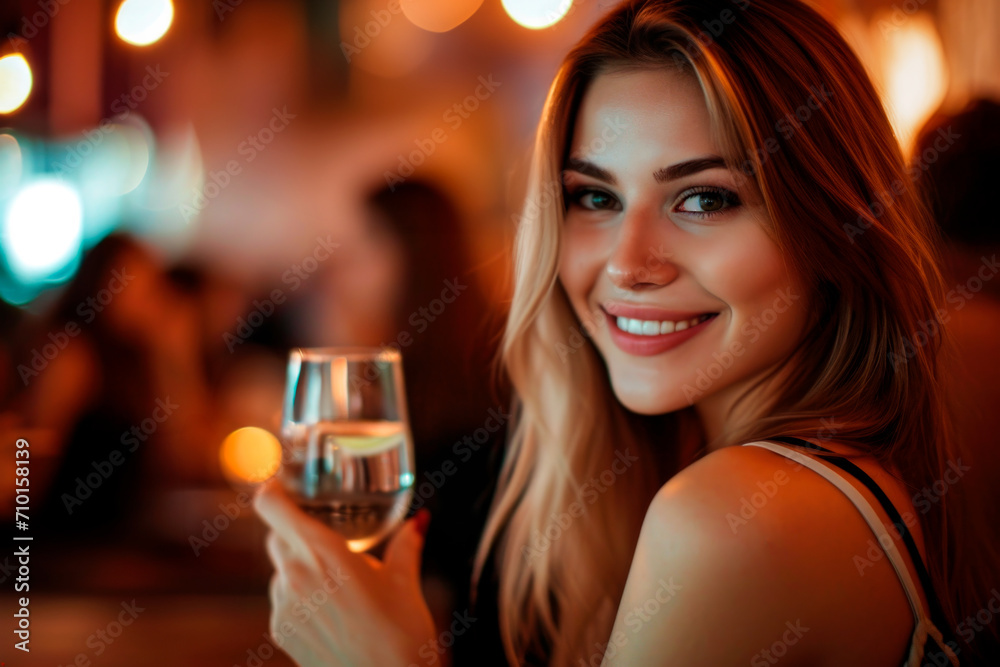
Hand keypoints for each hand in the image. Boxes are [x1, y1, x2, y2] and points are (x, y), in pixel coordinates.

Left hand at [254, 479, 437, 665]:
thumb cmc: (400, 636)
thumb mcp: (405, 582)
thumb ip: (406, 543)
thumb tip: (418, 521)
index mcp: (324, 551)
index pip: (272, 506)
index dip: (274, 491)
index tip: (282, 485)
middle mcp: (296, 574)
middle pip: (276, 536)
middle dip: (296, 532)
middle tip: (327, 539)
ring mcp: (284, 606)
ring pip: (280, 570)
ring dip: (299, 567)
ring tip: (337, 584)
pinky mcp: (281, 632)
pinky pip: (282, 601)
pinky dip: (299, 598)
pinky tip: (332, 611)